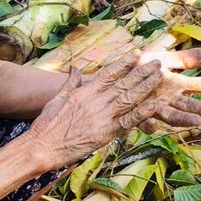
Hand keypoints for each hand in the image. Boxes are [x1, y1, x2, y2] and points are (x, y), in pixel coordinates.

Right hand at [27, 50, 163, 170]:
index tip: (137, 53)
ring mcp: (101, 117)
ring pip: (129, 98)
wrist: (41, 147)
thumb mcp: (56, 99)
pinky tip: (153, 105)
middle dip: (142, 72)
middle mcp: (95, 101)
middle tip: (157, 62)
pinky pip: (127, 122)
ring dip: (146, 86)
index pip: (108, 73)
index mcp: (84, 92)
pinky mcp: (105, 133)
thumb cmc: (46, 125)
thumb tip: (76, 67)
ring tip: (160, 76)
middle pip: (123, 83)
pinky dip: (141, 113)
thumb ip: (70, 83)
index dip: (124, 62)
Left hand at [136, 46, 200, 129]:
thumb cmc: (140, 68)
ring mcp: (153, 107)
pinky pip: (142, 120)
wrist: (113, 77)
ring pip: (171, 116)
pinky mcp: (135, 113)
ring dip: (184, 119)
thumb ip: (186, 59)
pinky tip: (151, 123)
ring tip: (197, 121)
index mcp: (178, 86)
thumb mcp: (164, 60)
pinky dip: (147, 123)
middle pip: (191, 105)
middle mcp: (169, 99)